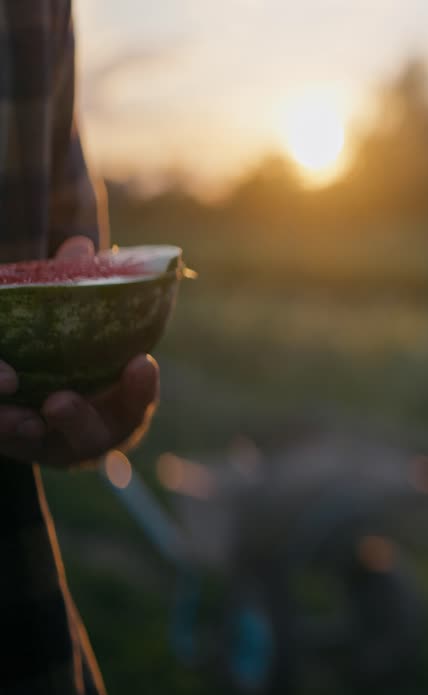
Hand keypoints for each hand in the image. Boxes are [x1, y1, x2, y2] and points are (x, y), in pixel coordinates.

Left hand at [0, 237, 160, 467]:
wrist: (34, 400)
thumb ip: (86, 295)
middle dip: (76, 420)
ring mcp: (44, 445)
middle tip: (58, 401)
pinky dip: (0, 420)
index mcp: (118, 413)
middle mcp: (84, 438)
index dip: (138, 392)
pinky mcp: (10, 440)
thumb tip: (79, 244)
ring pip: (36, 443)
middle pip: (86, 439)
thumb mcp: (85, 335)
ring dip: (19, 427)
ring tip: (11, 394)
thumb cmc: (75, 361)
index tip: (142, 363)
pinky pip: (4, 434)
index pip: (133, 409)